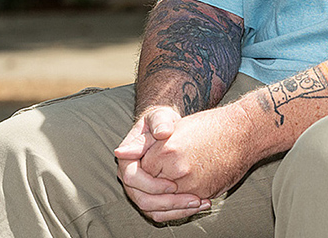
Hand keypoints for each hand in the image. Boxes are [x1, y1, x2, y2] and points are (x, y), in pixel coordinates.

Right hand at [115, 106, 210, 222]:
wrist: (165, 129)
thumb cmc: (161, 122)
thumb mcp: (160, 117)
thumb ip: (160, 122)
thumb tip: (161, 133)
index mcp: (127, 158)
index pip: (132, 178)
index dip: (152, 184)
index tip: (174, 184)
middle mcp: (130, 176)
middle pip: (143, 200)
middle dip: (169, 202)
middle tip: (194, 199)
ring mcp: (139, 189)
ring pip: (152, 210)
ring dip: (177, 211)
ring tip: (200, 203)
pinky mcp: (151, 196)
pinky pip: (160, 212)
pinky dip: (179, 212)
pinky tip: (198, 205)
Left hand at [138, 101, 254, 200]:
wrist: (243, 132)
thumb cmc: (209, 126)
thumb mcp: (174, 127)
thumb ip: (145, 142)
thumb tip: (118, 153)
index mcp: (166, 151)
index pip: (137, 171)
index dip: (139, 169)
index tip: (146, 165)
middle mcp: (176, 170)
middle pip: (147, 192)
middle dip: (146, 190)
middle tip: (151, 184)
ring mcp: (191, 185)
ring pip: (163, 206)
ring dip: (162, 203)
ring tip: (167, 193)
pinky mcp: (205, 194)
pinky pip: (182, 209)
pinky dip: (178, 209)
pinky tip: (183, 199)